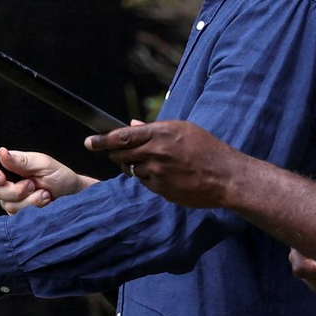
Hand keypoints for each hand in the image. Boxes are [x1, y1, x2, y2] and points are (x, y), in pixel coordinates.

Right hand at [0, 146, 95, 214]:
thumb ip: (20, 160)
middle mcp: (5, 181)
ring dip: (28, 200)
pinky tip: (44, 202)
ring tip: (44, 193)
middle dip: (15, 190)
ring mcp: (10, 198)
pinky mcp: (17, 213)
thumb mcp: (42, 163)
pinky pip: (16, 215)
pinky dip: (33, 208)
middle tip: (33, 184)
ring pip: (6, 204)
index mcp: (7, 164)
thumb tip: (1, 152)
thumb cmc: (59, 175)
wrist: (73, 194)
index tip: (1, 177)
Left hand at [84, 120, 231, 206]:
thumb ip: (154, 129)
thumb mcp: (182, 129)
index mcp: (160, 133)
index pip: (122, 136)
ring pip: (132, 169)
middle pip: (120, 154)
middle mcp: (155, 153)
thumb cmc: (206, 148)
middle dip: (114, 153)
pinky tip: (165, 174)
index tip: (89, 142)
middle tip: (115, 152)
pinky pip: (145, 183)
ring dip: (134, 166)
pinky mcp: (161, 190)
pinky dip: (148, 178)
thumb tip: (132, 125)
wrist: (225, 176)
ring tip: (153, 162)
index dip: (102, 140)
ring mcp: (157, 173)